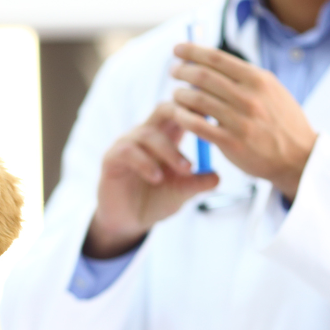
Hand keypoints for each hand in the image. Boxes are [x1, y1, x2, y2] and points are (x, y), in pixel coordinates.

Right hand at [86, 102, 219, 257]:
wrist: (129, 221)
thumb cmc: (156, 199)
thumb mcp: (181, 192)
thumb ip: (198, 183)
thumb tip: (217, 175)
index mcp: (167, 136)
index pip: (182, 110)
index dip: (198, 108)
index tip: (217, 115)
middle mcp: (146, 134)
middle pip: (163, 109)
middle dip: (182, 113)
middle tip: (201, 128)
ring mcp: (127, 144)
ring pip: (148, 134)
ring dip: (170, 151)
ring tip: (186, 170)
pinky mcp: (112, 158)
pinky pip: (128, 152)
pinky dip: (145, 163)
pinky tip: (157, 178)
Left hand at [169, 42, 316, 199]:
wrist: (299, 157)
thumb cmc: (280, 121)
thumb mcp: (271, 90)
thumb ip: (244, 78)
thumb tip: (211, 63)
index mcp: (258, 79)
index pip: (217, 58)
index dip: (193, 51)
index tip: (177, 49)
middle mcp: (249, 97)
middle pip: (203, 76)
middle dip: (182, 70)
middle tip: (173, 71)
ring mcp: (240, 120)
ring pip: (197, 99)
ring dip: (180, 94)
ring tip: (176, 94)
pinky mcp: (232, 142)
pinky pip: (198, 125)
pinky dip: (183, 117)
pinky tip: (178, 114)